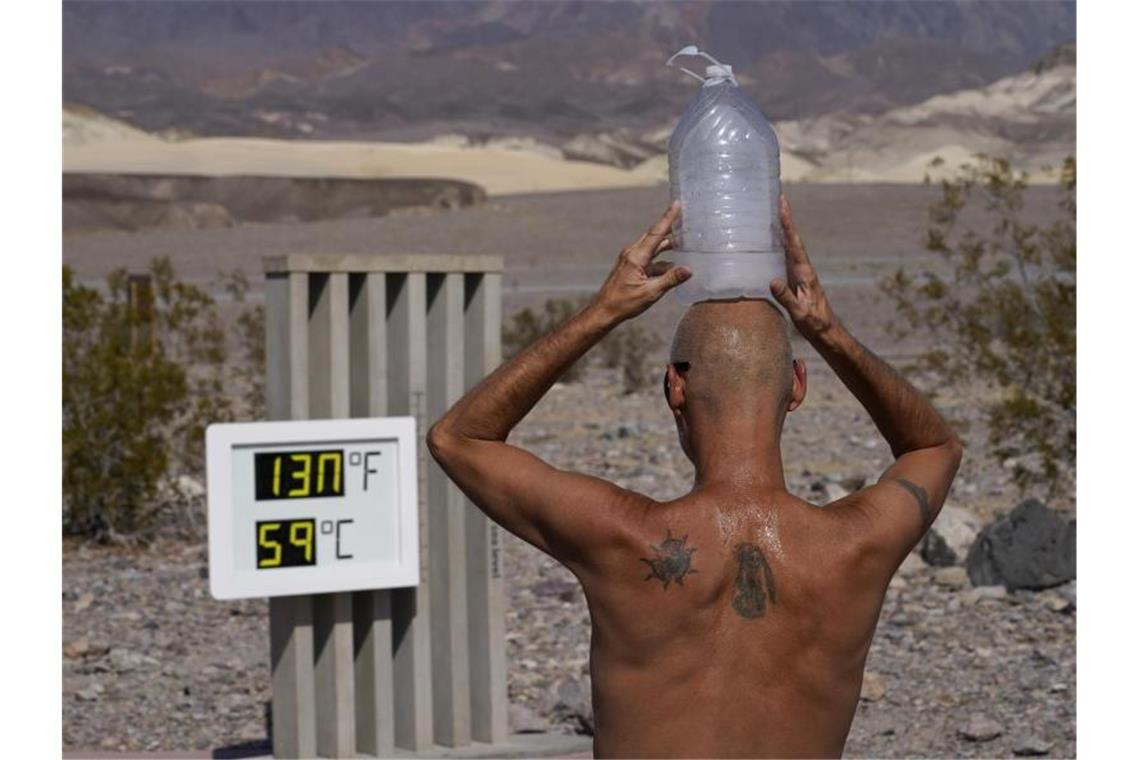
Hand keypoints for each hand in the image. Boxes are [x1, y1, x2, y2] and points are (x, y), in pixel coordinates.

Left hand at [592, 202, 691, 321]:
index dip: (668, 218)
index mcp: (637, 257)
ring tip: (683, 242)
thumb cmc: (624, 303)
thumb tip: (689, 270)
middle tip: (684, 218)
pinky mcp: (631, 267)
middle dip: (669, 227)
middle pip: (655, 236)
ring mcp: (631, 260)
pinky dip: (661, 260)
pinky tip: (672, 266)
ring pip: (652, 248)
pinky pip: (649, 259)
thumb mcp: (650, 292)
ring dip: (667, 245)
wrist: (604, 311)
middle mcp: (632, 254)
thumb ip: (670, 280)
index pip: (656, 233)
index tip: (677, 204)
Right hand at [770, 194, 839, 340]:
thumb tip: (772, 281)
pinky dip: (776, 244)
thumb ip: (787, 298)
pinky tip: (768, 240)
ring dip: (780, 228)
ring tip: (770, 211)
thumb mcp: (800, 313)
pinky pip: (783, 257)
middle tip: (776, 197)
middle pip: (791, 238)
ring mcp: (798, 272)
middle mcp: (802, 268)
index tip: (782, 204)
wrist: (826, 332)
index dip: (788, 223)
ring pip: (787, 245)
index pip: (794, 243)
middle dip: (784, 218)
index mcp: (805, 272)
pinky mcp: (794, 279)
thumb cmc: (815, 323)